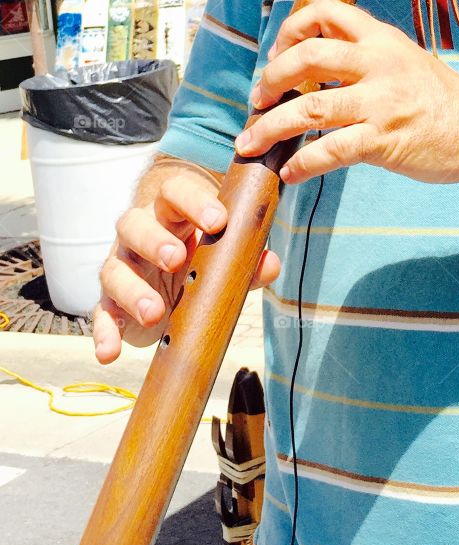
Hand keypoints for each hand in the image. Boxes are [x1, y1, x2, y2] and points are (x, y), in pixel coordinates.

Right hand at [92, 167, 280, 363]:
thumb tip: (270, 263)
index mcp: (172, 213)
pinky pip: (101, 313)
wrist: (168, 287)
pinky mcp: (110, 302)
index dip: (194, 202)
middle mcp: (140, 232)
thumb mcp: (224, 259)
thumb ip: (245, 261)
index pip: (175, 192)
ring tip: (154, 312)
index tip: (218, 220)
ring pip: (114, 268)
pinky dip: (104, 333)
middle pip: (134, 223)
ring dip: (132, 290)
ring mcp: (122, 266)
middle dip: (154, 240)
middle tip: (176, 259)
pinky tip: (110, 352)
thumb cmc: (200, 259)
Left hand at [235, 0, 458, 185]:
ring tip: (251, 143)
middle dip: (270, 80)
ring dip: (270, 127)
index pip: (326, 13)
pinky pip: (330, 151)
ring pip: (310, 107)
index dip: (291, 29)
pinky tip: (290, 173)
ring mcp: (381, 103)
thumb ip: (367, 58)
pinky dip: (302, 164)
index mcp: (383, 40)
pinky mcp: (384, 141)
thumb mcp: (406, 60)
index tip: (277, 54)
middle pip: (306, 57)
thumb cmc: (443, 100)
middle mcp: (379, 64)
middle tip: (258, 101)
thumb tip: (314, 68)